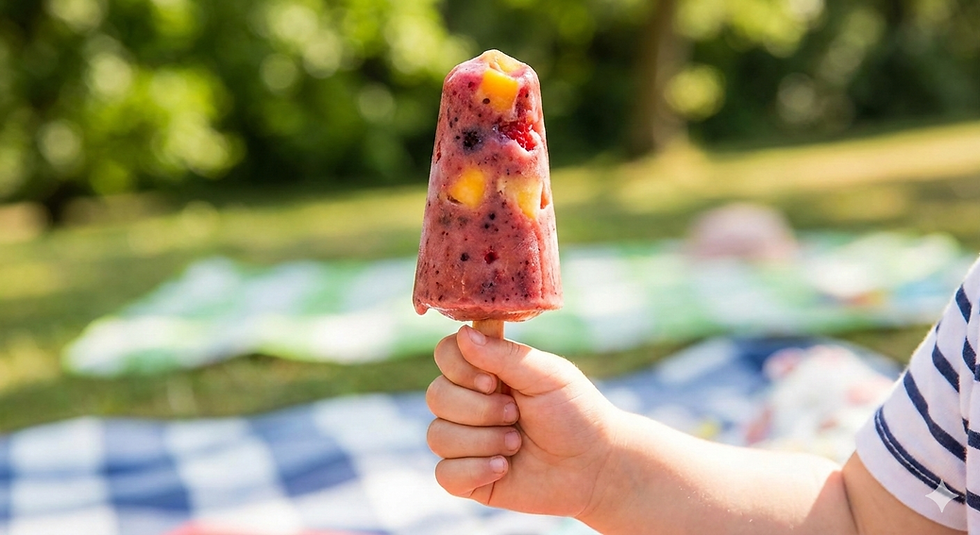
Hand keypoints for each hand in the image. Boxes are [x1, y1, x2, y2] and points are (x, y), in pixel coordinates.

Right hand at [425, 325, 620, 517]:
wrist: (595, 465)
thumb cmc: (575, 412)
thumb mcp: (545, 374)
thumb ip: (503, 355)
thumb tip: (464, 334)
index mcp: (485, 371)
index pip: (445, 354)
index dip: (460, 368)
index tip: (493, 381)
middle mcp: (469, 403)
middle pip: (436, 396)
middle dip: (480, 409)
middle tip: (516, 414)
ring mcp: (465, 441)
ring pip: (438, 436)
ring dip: (483, 441)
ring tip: (517, 444)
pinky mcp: (468, 477)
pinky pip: (444, 474)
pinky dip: (475, 470)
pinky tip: (504, 468)